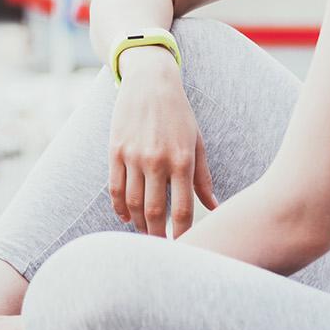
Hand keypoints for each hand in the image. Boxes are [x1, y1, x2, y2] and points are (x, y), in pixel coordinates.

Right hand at [109, 50, 216, 236]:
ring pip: (132, 203)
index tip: (183, 246)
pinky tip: (126, 217)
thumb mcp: (197, 143)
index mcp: (182, 160)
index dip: (182, 234)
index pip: (182, 209)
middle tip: (161, 248)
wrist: (150, 82)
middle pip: (154, 212)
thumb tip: (214, 207)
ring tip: (146, 233)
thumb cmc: (179, 114)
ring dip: (139, 224)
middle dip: (158, 236)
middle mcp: (156, 161)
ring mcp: (133, 156)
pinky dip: (119, 207)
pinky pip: (114, 188)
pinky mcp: (115, 151)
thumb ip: (203, 178)